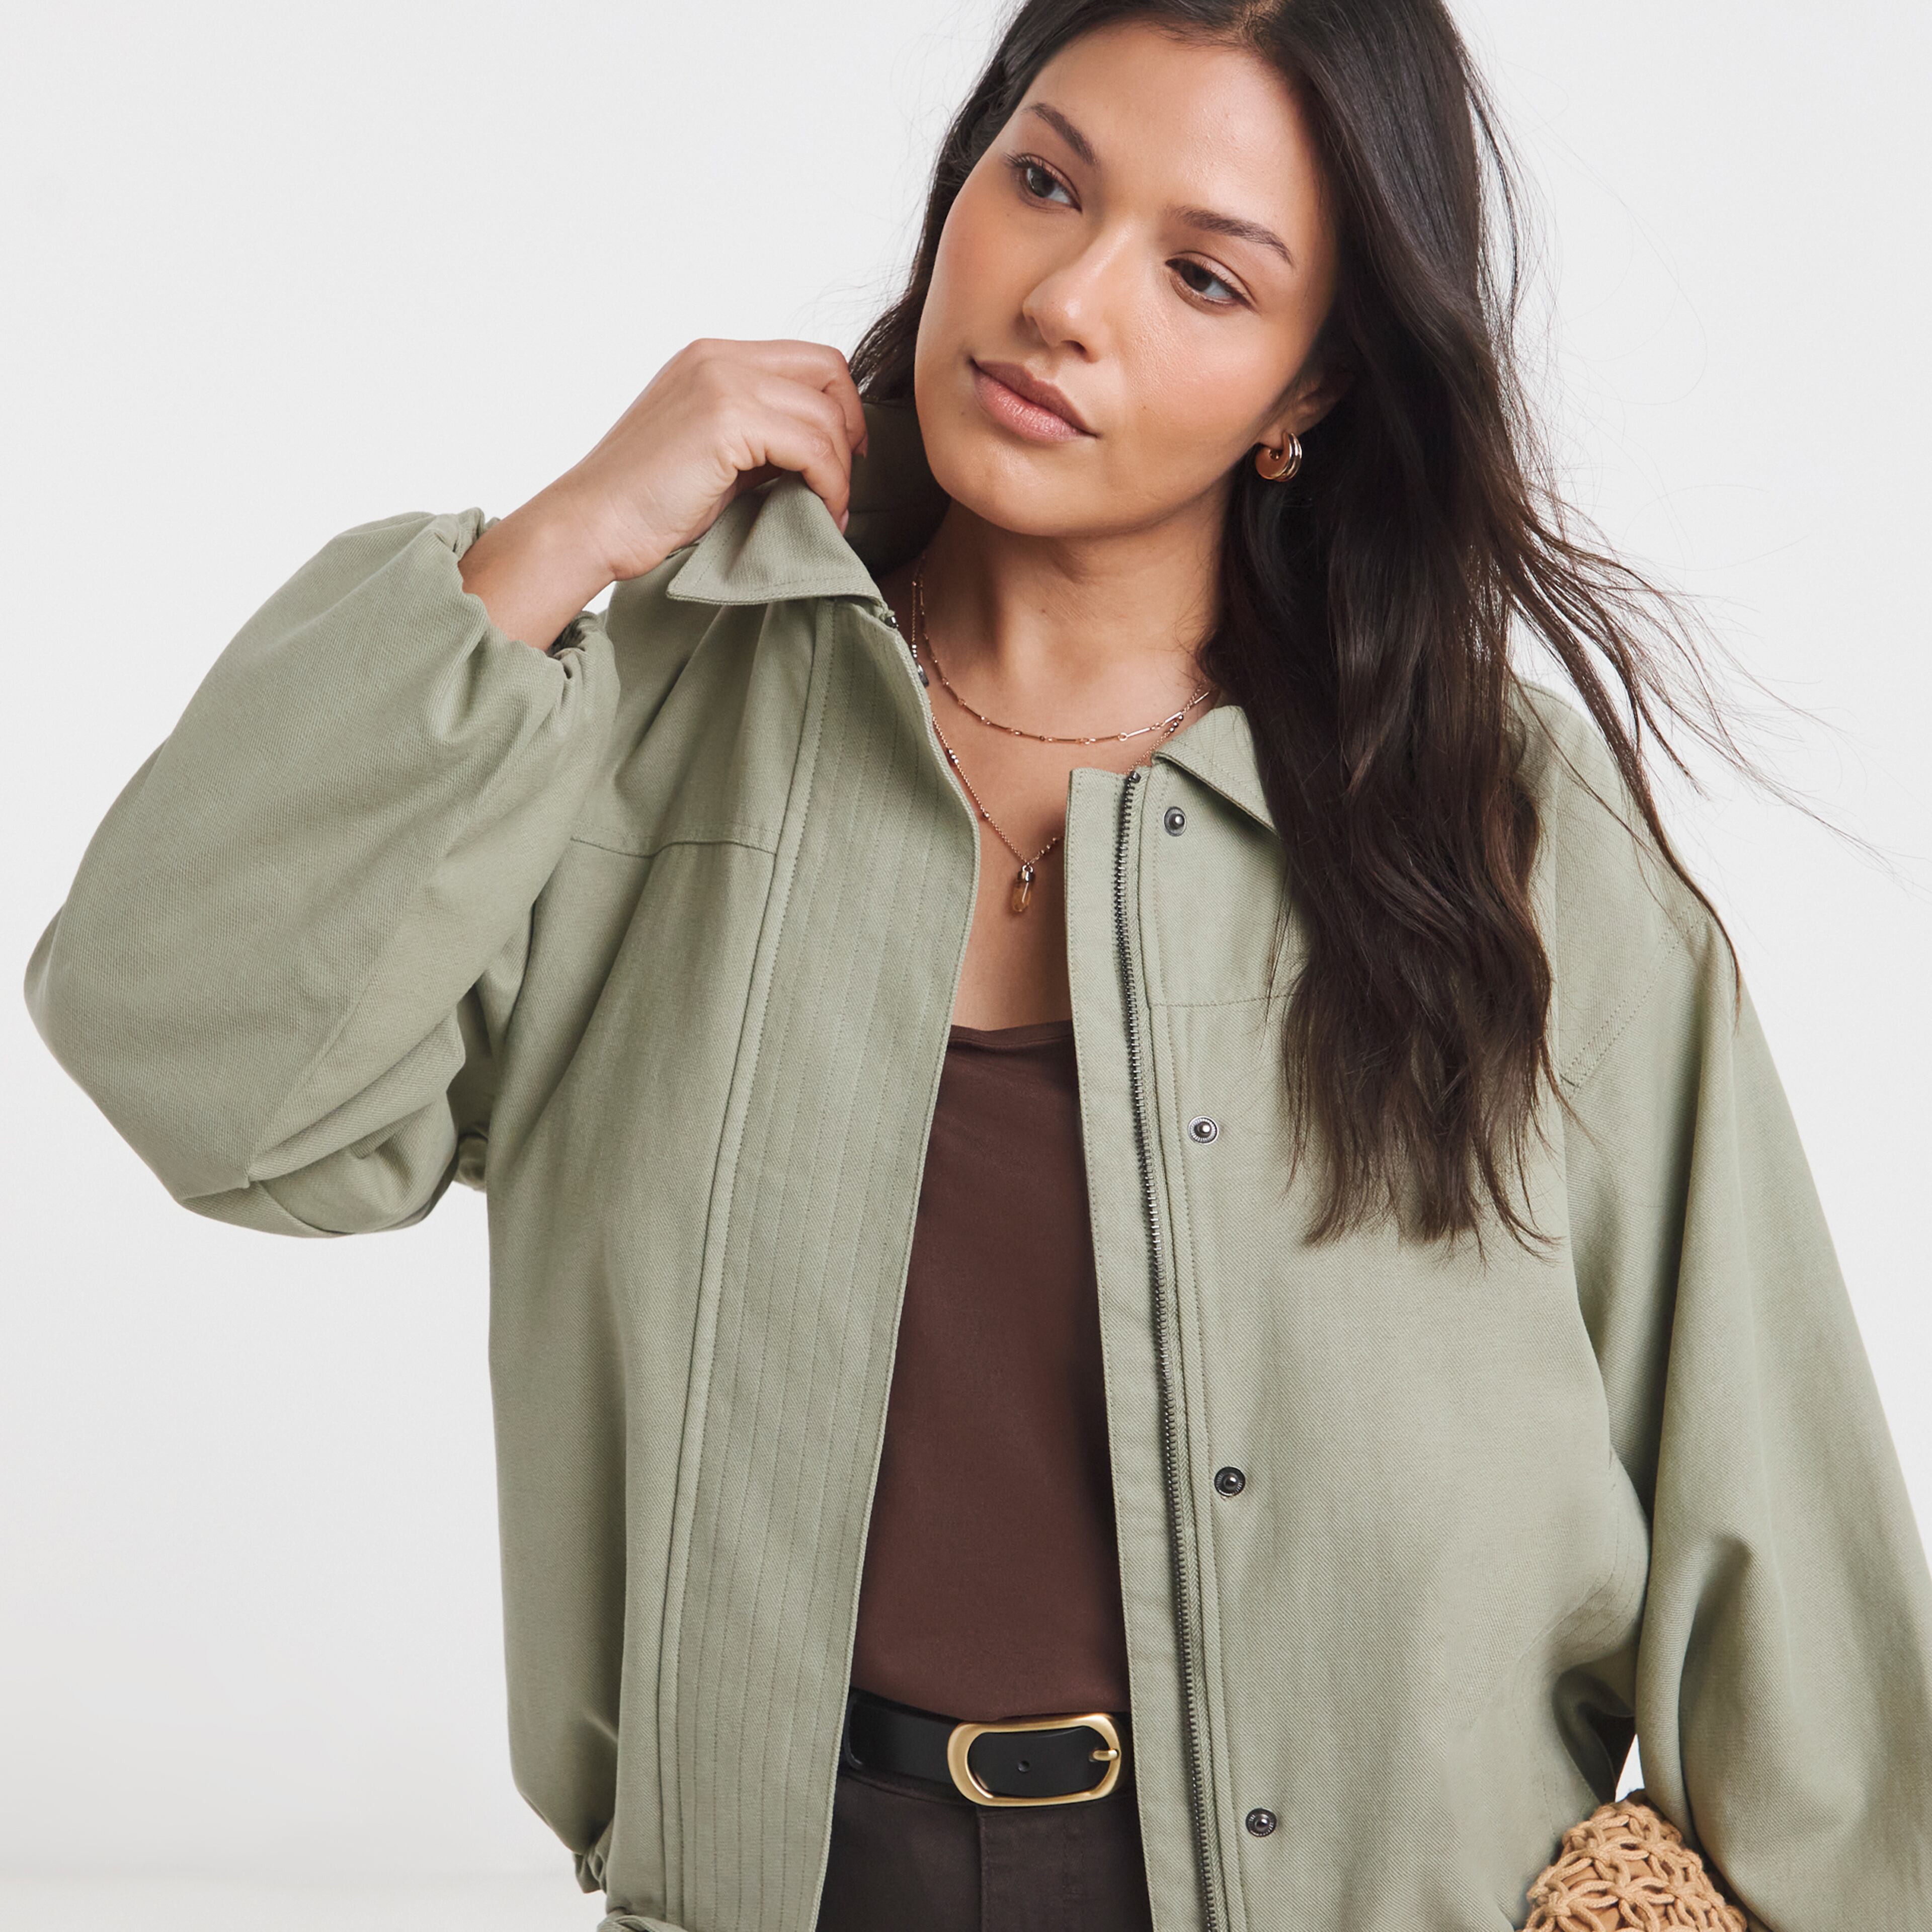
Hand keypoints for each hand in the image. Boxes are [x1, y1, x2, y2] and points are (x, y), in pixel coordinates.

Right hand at [558, 337, 868, 582]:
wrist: (592, 523)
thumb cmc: (645, 502)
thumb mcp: (712, 453)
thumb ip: (760, 437)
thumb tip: (817, 450)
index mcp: (712, 358)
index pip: (808, 358)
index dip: (840, 404)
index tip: (843, 453)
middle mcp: (718, 358)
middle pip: (827, 370)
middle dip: (850, 428)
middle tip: (845, 480)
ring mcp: (720, 383)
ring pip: (824, 414)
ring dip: (840, 469)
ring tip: (831, 509)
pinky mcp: (725, 421)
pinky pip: (811, 447)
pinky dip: (830, 483)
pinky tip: (823, 510)